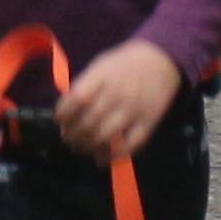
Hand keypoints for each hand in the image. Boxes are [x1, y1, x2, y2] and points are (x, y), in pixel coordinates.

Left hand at [49, 38, 182, 162]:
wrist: (161, 59)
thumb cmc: (124, 62)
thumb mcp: (100, 64)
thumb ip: (84, 85)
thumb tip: (67, 109)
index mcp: (102, 78)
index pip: (76, 99)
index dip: (64, 114)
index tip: (59, 121)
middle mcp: (116, 95)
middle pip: (88, 122)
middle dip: (74, 136)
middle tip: (69, 140)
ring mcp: (133, 110)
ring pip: (106, 137)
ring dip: (89, 148)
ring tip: (82, 150)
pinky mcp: (149, 122)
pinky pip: (131, 145)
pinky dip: (115, 156)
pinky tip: (103, 160)